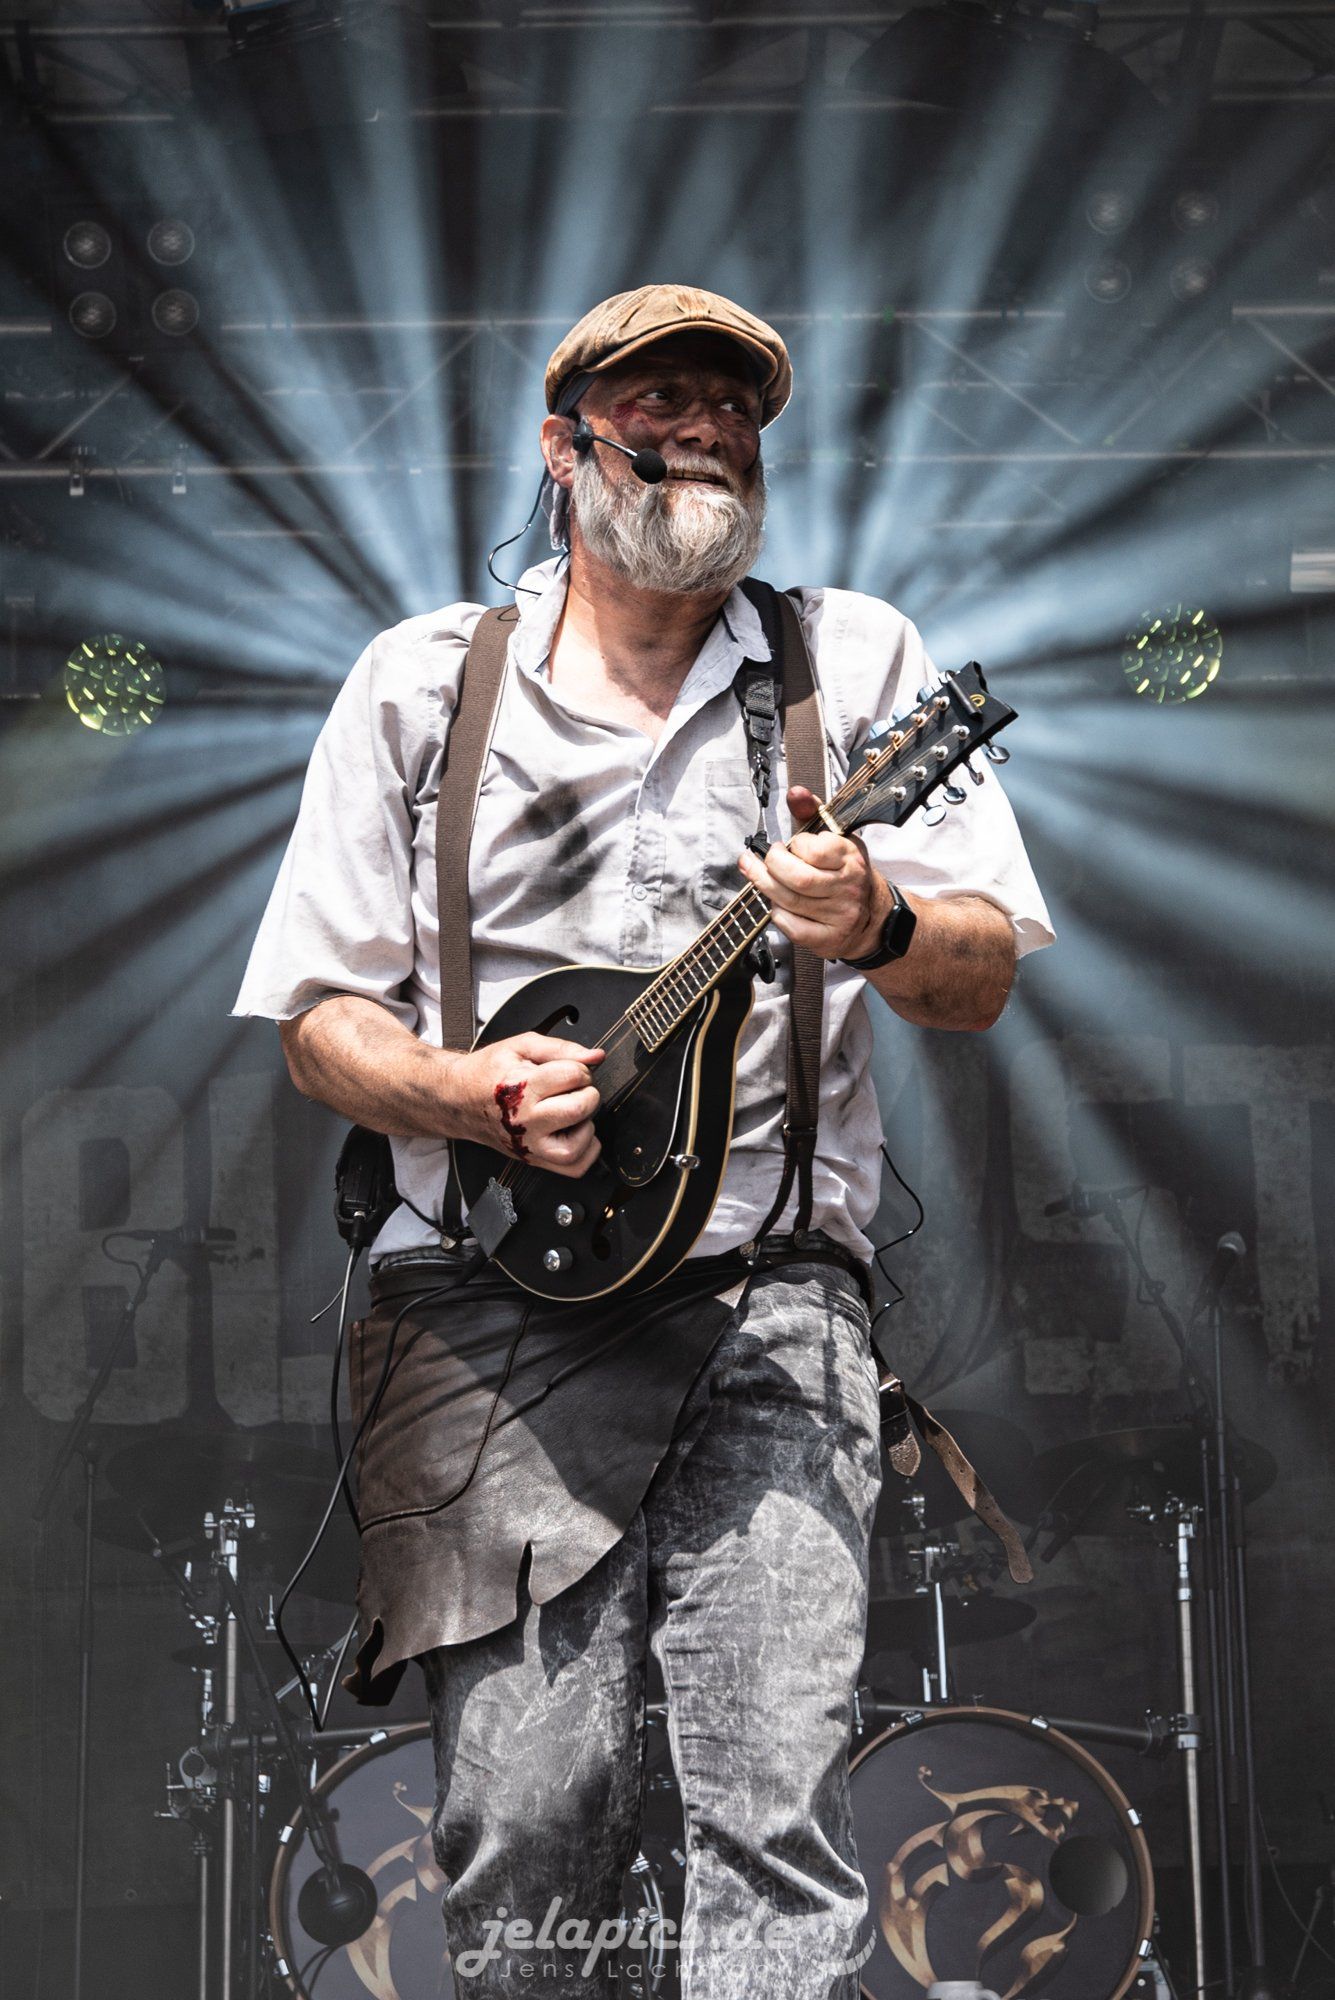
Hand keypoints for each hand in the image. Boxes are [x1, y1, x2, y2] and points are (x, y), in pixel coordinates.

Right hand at [447, 1034, 603, 1177]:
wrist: (458, 1099)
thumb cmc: (487, 1073)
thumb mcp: (520, 1047)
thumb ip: (561, 1048)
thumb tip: (595, 1056)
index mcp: (521, 1088)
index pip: (573, 1076)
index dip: (579, 1068)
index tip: (570, 1069)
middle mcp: (525, 1121)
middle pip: (579, 1109)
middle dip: (587, 1092)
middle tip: (573, 1089)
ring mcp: (529, 1146)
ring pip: (577, 1146)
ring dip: (586, 1125)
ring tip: (572, 1111)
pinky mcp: (533, 1159)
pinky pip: (574, 1168)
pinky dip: (586, 1151)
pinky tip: (576, 1131)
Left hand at [737, 784, 889, 962]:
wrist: (872, 917)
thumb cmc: (846, 873)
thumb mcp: (835, 838)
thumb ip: (811, 814)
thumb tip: (795, 793)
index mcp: (851, 858)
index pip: (814, 850)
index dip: (794, 846)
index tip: (790, 845)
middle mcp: (848, 887)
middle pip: (797, 878)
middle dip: (770, 867)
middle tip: (764, 860)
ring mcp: (840, 916)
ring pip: (789, 901)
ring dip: (765, 886)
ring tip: (759, 875)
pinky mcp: (828, 939)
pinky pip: (791, 926)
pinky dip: (777, 913)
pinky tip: (779, 903)